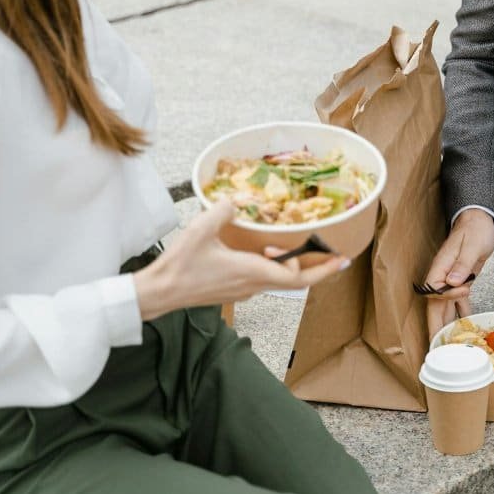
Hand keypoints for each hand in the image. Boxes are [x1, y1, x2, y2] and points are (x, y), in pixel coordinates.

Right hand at [133, 199, 349, 320]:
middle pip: (294, 282)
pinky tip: (261, 252)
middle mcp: (253, 286)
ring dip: (289, 265)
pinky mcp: (233, 291)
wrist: (159, 293)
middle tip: (332, 255)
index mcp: (253, 273)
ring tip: (289, 247)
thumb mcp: (201, 229)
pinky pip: (262, 280)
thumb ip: (224, 210)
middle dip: (316, 268)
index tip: (334, 259)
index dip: (320, 269)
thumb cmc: (180, 266)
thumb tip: (237, 200)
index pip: (298, 278)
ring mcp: (243, 291)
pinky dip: (272, 267)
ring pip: (277, 281)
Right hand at [424, 208, 493, 338]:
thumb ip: (462, 263)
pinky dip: (461, 315)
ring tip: (449, 345)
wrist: (479, 220)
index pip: (435, 290)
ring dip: (446, 325)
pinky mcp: (461, 282)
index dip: (447, 296)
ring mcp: (451, 280)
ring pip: (445, 307)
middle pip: (434, 306)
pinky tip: (466, 328)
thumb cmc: (475, 229)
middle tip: (436, 348)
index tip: (464, 290)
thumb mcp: (472, 244)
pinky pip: (458, 303)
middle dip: (435, 327)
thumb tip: (452, 281)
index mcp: (441, 267)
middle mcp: (442, 276)